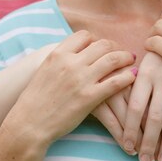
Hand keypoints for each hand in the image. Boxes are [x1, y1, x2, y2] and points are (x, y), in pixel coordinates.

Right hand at [10, 31, 135, 143]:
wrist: (29, 124)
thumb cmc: (34, 102)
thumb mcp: (43, 73)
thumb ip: (58, 62)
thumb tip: (69, 56)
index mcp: (57, 54)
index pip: (84, 36)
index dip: (95, 41)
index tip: (102, 48)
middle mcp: (70, 63)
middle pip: (102, 45)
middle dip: (114, 47)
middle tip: (121, 53)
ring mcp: (81, 79)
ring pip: (112, 59)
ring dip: (125, 58)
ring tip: (132, 61)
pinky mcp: (90, 97)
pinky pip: (116, 82)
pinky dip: (127, 77)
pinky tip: (132, 77)